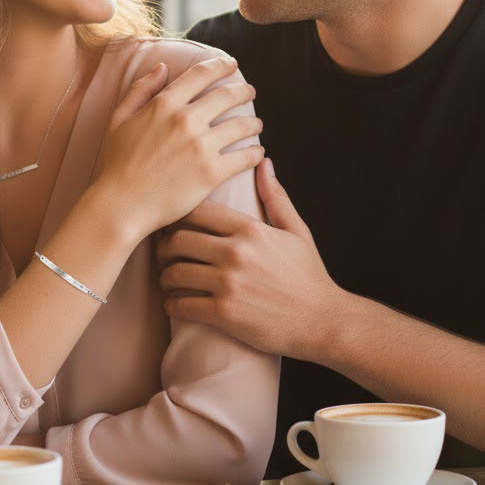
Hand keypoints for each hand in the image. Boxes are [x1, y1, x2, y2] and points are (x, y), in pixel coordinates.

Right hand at [91, 55, 264, 240]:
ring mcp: (200, 147)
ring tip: (257, 124)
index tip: (231, 65)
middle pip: (227, 95)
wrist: (122, 204)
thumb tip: (162, 67)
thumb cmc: (117, 163)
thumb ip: (140, 90)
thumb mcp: (119, 119)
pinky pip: (244, 157)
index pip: (201, 74)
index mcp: (164, 104)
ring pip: (241, 125)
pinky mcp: (211, 173)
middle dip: (244, 90)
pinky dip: (255, 153)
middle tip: (250, 91)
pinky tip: (257, 153)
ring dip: (254, 123)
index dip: (220, 65)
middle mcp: (185, 121)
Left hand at [158, 159, 341, 357]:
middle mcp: (235, 252)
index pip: (197, 211)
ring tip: (167, 280)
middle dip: (164, 247)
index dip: (178, 216)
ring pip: (175, 273)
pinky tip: (174, 304)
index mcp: (250, 229)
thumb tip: (264, 162)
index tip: (173, 224)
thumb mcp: (296, 231)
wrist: (322, 321)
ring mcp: (228, 283)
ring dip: (165, 277)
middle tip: (162, 253)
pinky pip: (181, 305)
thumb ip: (275, 196)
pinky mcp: (224, 313)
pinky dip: (172, 305)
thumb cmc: (308, 276)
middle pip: (178, 240)